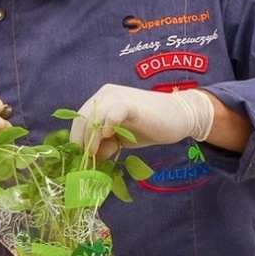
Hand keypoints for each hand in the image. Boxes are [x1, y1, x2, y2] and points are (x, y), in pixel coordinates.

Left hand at [67, 85, 214, 158]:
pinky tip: (109, 137)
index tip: (77, 159)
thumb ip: (105, 146)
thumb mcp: (121, 139)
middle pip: (83, 118)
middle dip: (80, 141)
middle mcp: (106, 94)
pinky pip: (113, 113)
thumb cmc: (149, 126)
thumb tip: (90, 161)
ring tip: (94, 155)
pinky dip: (107, 126)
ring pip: (94, 117)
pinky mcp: (131, 104)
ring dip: (91, 138)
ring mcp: (118, 97)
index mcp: (101, 99)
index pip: (80, 119)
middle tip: (84, 161)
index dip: (76, 139)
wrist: (179, 116)